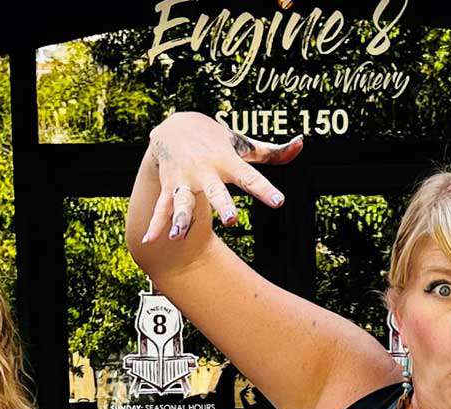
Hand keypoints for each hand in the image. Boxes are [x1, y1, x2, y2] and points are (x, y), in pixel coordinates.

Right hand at [141, 112, 303, 243]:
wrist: (175, 126)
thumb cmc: (217, 140)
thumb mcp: (244, 144)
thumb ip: (273, 152)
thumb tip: (301, 144)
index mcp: (227, 161)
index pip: (250, 177)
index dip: (264, 189)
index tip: (278, 201)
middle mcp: (205, 171)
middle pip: (215, 190)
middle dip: (222, 205)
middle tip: (232, 220)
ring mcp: (184, 179)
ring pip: (182, 201)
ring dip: (179, 218)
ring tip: (177, 236)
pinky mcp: (168, 185)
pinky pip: (161, 206)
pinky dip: (155, 223)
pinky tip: (150, 240)